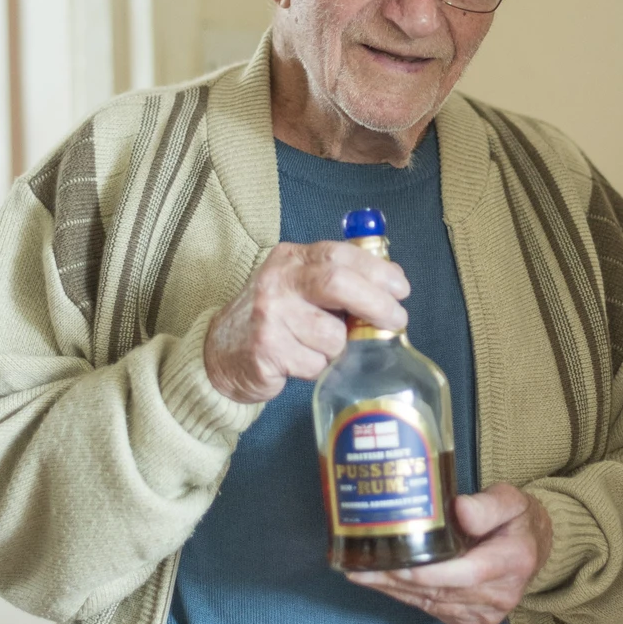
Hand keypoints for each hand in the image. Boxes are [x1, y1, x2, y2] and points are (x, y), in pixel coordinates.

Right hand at [204, 241, 409, 403]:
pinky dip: (318, 369)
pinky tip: (299, 362)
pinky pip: (315, 364)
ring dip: (338, 348)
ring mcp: (269, 315)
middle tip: (395, 320)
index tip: (401, 289)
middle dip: (376, 304)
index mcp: (291, 258)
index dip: (377, 271)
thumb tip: (392, 280)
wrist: (221, 352)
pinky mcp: (266, 349)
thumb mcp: (300, 286)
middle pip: (338, 284)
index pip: (341, 254)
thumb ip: (339, 278)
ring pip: (332, 336)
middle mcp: (278, 281)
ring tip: (318, 347)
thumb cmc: (274, 318)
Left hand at [348, 483, 552, 623]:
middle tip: (360, 568)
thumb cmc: (516, 518)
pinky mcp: (472, 620)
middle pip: (441, 591)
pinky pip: (434, 610)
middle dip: (398, 582)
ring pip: (432, 604)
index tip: (400, 568)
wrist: (533, 547)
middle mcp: (499, 594)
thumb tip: (460, 509)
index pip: (468, 573)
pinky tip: (381, 584)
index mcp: (512, 561)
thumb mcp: (510, 499)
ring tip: (360, 574)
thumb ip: (487, 505)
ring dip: (394, 592)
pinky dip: (406, 598)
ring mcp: (486, 613)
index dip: (432, 574)